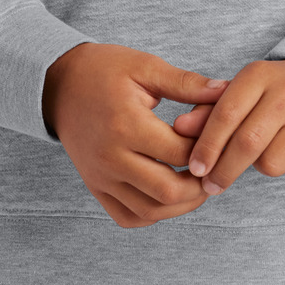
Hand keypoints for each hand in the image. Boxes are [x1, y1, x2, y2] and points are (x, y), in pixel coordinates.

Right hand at [42, 43, 230, 227]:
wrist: (58, 85)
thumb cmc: (103, 70)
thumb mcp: (144, 67)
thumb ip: (185, 83)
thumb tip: (226, 91)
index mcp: (126, 124)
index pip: (180, 151)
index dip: (208, 147)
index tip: (219, 138)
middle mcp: (111, 157)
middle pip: (168, 190)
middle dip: (200, 185)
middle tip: (215, 170)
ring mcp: (101, 177)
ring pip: (150, 211)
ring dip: (181, 205)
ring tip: (198, 184)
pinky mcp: (95, 187)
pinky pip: (128, 217)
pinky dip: (153, 214)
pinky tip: (169, 196)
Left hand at [171, 60, 284, 193]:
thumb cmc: (273, 93)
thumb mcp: (242, 91)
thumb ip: (209, 110)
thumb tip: (180, 128)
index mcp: (259, 74)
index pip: (226, 114)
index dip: (206, 145)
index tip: (194, 169)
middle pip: (248, 144)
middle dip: (224, 171)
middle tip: (211, 185)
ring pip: (272, 163)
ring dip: (261, 167)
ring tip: (266, 149)